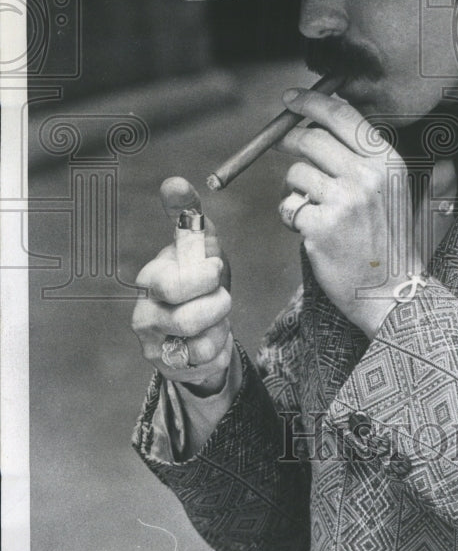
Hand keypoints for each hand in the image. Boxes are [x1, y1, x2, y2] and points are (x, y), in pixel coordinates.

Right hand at [132, 177, 233, 392]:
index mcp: (151, 279)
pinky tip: (211, 337)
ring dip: (220, 326)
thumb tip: (173, 182)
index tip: (215, 268)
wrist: (202, 322)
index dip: (204, 277)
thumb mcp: (200, 245)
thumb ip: (188, 213)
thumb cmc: (199, 276)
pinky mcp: (169, 368)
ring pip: (202, 343)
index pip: (172, 284)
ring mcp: (154, 345)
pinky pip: (209, 361)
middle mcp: (144, 313)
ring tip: (214, 316)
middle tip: (220, 295)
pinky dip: (220, 348)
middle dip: (217, 303)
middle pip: (188, 318)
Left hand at [277, 88, 420, 336]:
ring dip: (295, 189)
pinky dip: (293, 217)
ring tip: (316, 209)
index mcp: (387, 161)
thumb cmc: (387, 239)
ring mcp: (343, 201)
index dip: (311, 101)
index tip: (289, 98)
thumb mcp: (391, 188)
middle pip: (310, 139)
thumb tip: (315, 122)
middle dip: (290, 141)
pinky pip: (288, 206)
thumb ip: (361, 156)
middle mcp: (367, 176)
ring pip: (295, 173)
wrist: (392, 290)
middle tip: (284, 148)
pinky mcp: (320, 226)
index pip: (342, 115)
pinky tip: (314, 232)